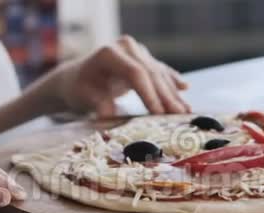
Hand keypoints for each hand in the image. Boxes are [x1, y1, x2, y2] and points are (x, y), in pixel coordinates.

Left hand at [59, 35, 189, 116]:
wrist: (77, 77)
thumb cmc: (79, 88)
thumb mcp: (84, 96)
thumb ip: (98, 103)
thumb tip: (108, 114)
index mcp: (109, 53)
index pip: (136, 73)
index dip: (149, 94)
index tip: (159, 113)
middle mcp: (126, 47)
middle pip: (151, 73)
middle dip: (166, 96)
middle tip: (179, 115)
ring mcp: (137, 51)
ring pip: (159, 73)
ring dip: (172, 92)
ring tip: (185, 110)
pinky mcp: (144, 58)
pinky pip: (160, 71)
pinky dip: (171, 82)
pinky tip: (185, 88)